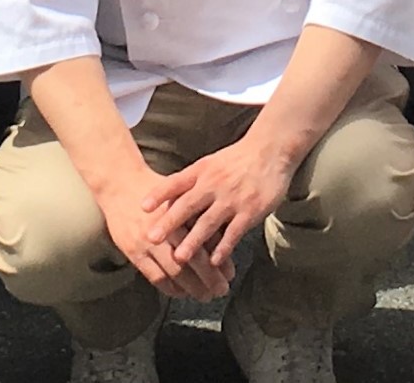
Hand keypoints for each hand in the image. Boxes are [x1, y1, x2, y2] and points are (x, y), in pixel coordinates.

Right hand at [88, 160, 228, 301]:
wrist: (119, 183)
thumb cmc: (155, 189)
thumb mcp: (179, 195)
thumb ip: (198, 215)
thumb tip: (223, 238)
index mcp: (181, 211)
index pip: (205, 241)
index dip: (220, 260)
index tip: (230, 274)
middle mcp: (165, 227)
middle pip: (192, 259)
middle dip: (210, 279)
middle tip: (222, 290)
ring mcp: (148, 241)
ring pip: (175, 272)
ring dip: (193, 288)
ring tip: (205, 295)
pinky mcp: (134, 252)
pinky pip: (156, 277)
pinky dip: (171, 289)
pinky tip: (181, 292)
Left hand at [148, 131, 298, 290]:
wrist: (271, 150)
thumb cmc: (237, 159)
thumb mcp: (210, 163)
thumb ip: (191, 180)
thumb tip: (166, 197)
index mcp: (202, 171)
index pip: (176, 182)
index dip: (159, 194)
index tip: (142, 207)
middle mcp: (214, 184)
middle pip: (188, 205)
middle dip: (170, 223)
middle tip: (152, 238)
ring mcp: (231, 199)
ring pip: (209, 222)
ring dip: (193, 241)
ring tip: (179, 258)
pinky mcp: (250, 211)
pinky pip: (234, 232)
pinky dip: (223, 247)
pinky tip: (214, 261)